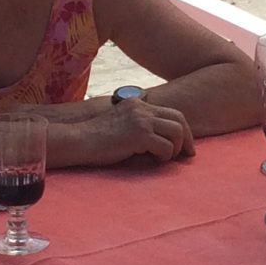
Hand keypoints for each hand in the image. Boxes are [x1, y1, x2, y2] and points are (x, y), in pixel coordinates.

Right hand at [57, 97, 193, 165]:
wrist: (78, 141)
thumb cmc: (96, 140)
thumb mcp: (120, 124)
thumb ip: (138, 125)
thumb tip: (162, 141)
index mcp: (138, 103)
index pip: (171, 112)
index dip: (183, 129)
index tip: (185, 146)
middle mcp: (142, 108)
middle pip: (179, 119)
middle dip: (187, 139)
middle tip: (187, 155)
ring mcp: (141, 120)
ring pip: (177, 132)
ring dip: (176, 148)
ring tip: (165, 159)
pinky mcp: (140, 134)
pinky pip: (166, 147)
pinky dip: (165, 156)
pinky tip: (154, 160)